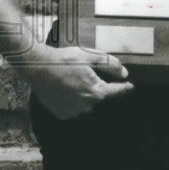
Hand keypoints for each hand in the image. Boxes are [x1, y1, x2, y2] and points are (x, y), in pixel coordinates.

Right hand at [15, 44, 132, 119]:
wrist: (38, 67)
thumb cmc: (64, 60)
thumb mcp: (91, 56)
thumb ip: (111, 65)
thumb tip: (124, 73)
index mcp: (96, 93)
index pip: (117, 92)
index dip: (125, 88)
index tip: (131, 86)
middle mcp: (86, 106)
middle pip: (101, 97)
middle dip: (100, 86)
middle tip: (90, 73)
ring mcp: (72, 111)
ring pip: (87, 102)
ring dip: (86, 93)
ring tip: (76, 79)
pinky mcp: (61, 113)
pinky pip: (74, 107)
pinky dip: (74, 99)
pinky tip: (68, 87)